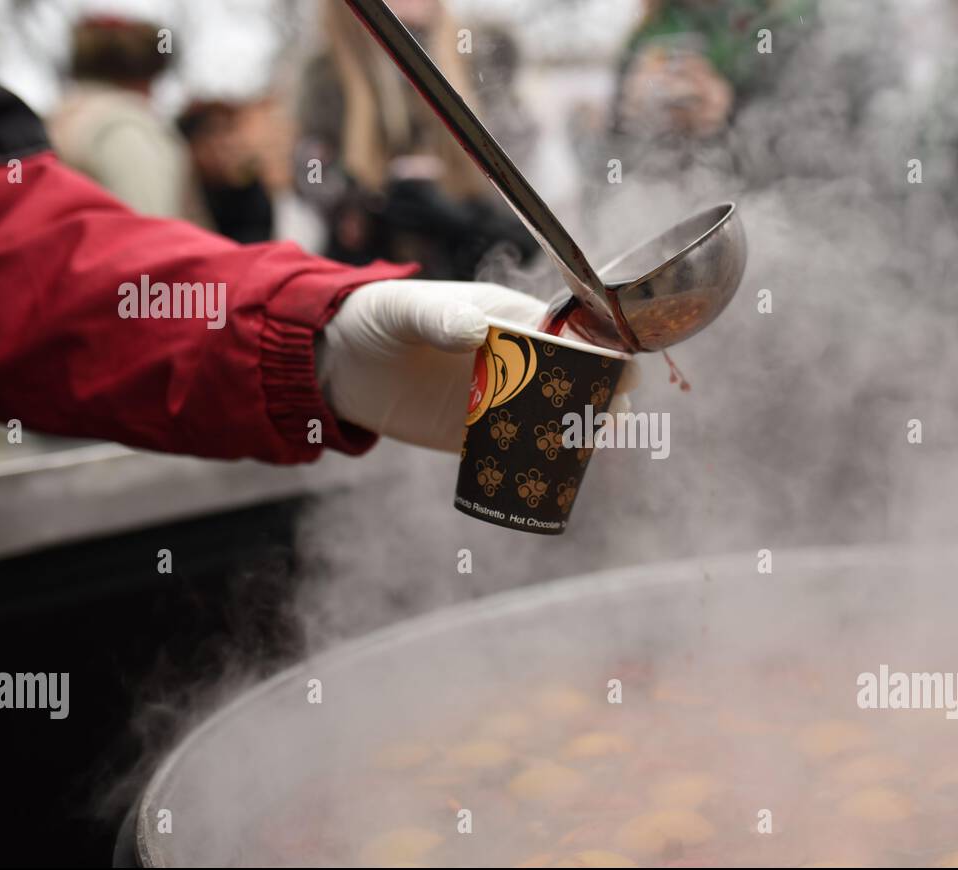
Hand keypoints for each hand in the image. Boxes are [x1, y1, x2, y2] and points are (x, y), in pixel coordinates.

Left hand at [317, 280, 636, 451]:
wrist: (339, 362)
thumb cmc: (377, 318)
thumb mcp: (404, 311)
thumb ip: (439, 318)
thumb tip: (477, 330)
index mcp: (507, 317)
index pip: (566, 330)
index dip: (597, 347)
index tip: (618, 366)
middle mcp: (513, 358)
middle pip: (572, 376)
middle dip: (600, 393)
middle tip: (614, 414)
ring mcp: (499, 398)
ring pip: (554, 414)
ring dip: (578, 428)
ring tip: (596, 442)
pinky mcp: (478, 433)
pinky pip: (520, 447)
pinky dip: (542, 459)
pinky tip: (563, 471)